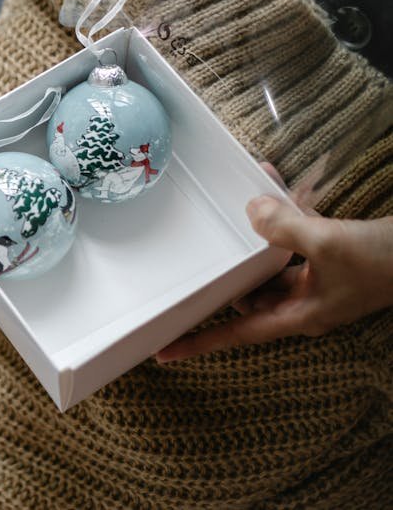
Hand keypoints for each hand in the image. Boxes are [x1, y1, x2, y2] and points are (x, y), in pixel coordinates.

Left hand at [156, 194, 392, 362]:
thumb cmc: (386, 260)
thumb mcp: (328, 242)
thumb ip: (283, 228)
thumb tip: (251, 211)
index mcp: (301, 314)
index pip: (238, 333)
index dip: (201, 342)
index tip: (165, 352)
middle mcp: (305, 302)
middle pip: (248, 294)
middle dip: (226, 270)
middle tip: (193, 256)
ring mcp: (318, 280)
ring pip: (269, 261)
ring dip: (254, 233)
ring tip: (236, 202)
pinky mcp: (329, 257)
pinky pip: (294, 239)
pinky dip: (283, 216)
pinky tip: (270, 184)